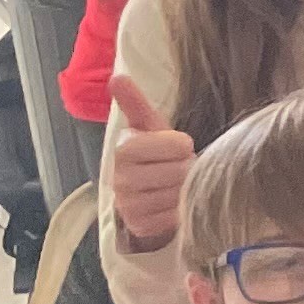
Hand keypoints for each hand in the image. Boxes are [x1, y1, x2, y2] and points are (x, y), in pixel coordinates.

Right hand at [108, 74, 198, 248]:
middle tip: (178, 167)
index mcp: (123, 149)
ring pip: (178, 194)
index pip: (175, 144)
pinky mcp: (138, 226)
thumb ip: (135, 103)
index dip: (183, 145)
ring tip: (176, 183)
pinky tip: (173, 202)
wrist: (145, 192)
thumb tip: (117, 77)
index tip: (178, 146)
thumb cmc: (154, 154)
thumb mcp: (149, 127)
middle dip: (186, 167)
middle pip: (180, 171)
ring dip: (185, 189)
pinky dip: (180, 210)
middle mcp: (120, 179)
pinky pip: (174, 216)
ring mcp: (128, 205)